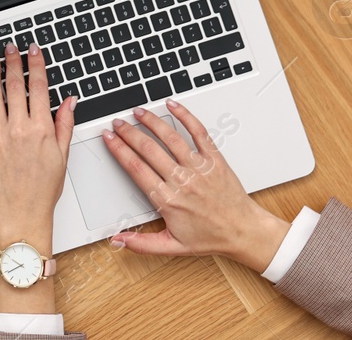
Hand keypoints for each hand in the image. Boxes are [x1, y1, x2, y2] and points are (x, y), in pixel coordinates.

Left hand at [0, 44, 73, 312]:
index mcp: (41, 129)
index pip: (38, 88)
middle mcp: (18, 129)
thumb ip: (64, 124)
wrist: (23, 213)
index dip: (35, 65)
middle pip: (14, 86)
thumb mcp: (62, 155)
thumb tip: (69, 101)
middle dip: (12, 61)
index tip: (33, 50)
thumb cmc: (44, 189)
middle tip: (10, 46)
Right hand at [102, 99, 289, 272]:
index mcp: (168, 200)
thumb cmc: (210, 237)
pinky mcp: (214, 159)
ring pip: (170, 137)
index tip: (109, 139)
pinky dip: (185, 116)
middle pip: (148, 149)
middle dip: (128, 132)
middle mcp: (182, 181)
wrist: (243, 231)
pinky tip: (173, 105)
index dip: (119, 150)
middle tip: (117, 123)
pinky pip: (198, 132)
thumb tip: (117, 241)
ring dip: (151, 121)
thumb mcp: (172, 246)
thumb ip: (141, 244)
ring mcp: (199, 168)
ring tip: (138, 112)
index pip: (136, 168)